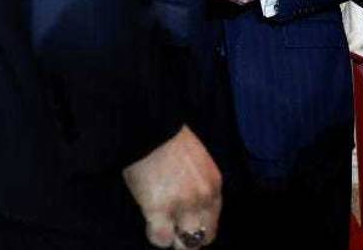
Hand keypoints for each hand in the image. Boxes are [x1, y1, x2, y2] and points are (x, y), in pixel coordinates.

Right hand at [123, 125, 221, 248]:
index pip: (212, 225)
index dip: (197, 228)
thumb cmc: (168, 140)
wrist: (149, 125)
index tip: (185, 226)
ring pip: (185, 244)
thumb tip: (190, 212)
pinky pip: (161, 238)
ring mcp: (182, 205)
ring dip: (172, 238)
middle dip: (188, 238)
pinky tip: (150, 221)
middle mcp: (203, 198)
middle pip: (203, 239)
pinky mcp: (159, 208)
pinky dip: (155, 235)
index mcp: (213, 186)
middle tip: (172, 229)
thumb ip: (198, 187)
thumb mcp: (196, 163)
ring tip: (160, 225)